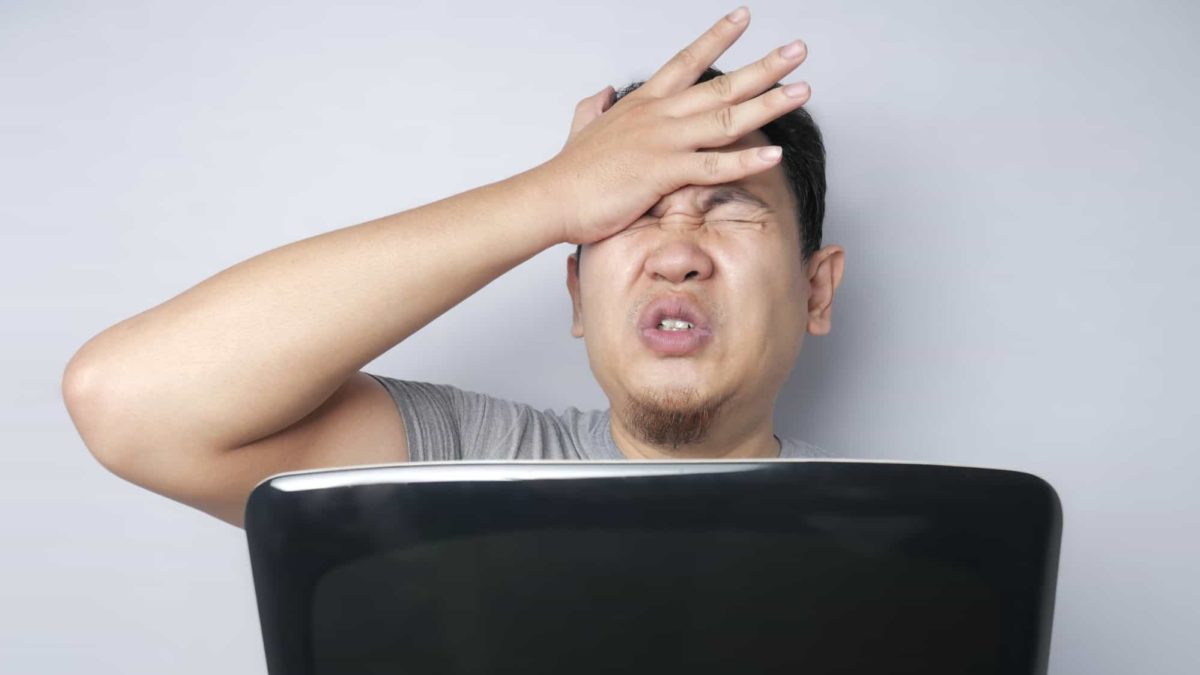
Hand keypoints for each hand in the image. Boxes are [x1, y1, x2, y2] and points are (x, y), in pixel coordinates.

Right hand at [543, 7, 810, 245]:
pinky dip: (746, 160)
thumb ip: (594, 108)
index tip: (744, 17)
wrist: (551, 198)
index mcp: (643, 104)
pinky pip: (714, 165)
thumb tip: (602, 93)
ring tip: (802, 90)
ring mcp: (663, 141)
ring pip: (726, 119)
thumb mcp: (582, 128)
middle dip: (764, 66)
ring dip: (769, 104)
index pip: (687, 61)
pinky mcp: (663, 172)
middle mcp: (659, 115)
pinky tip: (775, 153)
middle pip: (721, 84)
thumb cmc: (569, 173)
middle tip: (798, 50)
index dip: (718, 38)